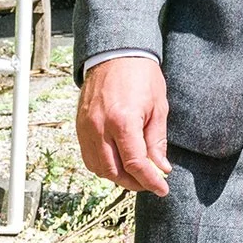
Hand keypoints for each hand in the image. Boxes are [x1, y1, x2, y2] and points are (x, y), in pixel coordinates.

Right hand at [76, 55, 169, 194]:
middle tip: (150, 183)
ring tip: (136, 175)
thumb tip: (161, 168)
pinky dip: (103, 166)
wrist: (116, 53)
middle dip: (134, 183)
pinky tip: (118, 164)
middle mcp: (100, 127)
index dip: (150, 181)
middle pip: (114, 171)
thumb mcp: (159, 107)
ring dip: (117, 177)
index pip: (135, 164)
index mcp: (123, 121)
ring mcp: (86, 127)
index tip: (162, 189)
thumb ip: (157, 141)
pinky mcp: (80, 126)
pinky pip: (88, 156)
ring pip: (98, 167)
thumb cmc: (142, 76)